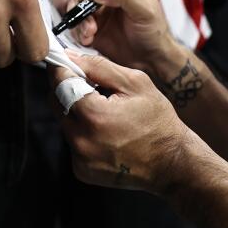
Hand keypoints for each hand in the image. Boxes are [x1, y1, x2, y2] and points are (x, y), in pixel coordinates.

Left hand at [52, 54, 192, 194]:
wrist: (171, 162)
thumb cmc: (158, 121)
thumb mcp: (135, 83)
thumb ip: (99, 67)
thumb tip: (71, 56)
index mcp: (95, 116)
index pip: (60, 83)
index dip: (60, 68)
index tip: (63, 61)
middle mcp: (82, 140)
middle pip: (57, 103)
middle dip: (67, 89)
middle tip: (88, 84)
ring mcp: (81, 159)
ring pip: (64, 122)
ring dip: (75, 111)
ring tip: (103, 109)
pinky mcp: (82, 171)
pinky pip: (72, 142)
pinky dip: (82, 132)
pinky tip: (104, 131)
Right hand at [65, 0, 179, 72]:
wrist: (150, 58)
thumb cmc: (154, 30)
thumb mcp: (145, 10)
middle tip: (78, 12)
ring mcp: (96, 7)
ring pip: (74, 3)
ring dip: (78, 18)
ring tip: (90, 32)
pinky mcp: (89, 24)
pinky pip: (75, 23)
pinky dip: (78, 31)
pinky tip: (89, 39)